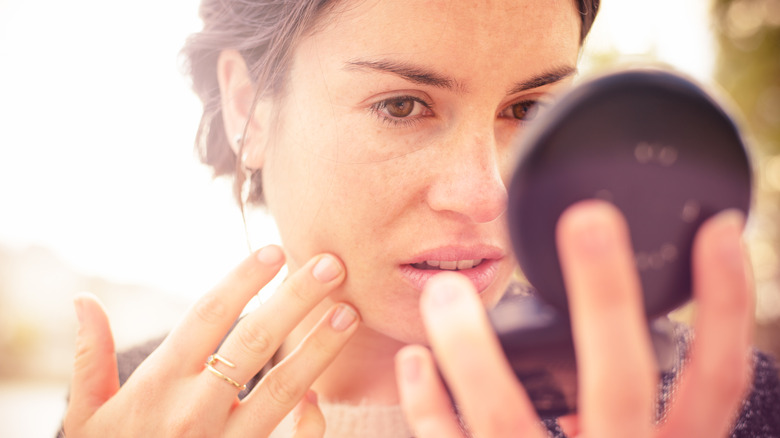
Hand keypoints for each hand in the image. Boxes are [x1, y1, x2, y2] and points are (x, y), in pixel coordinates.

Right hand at [64, 246, 359, 436]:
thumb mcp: (87, 416)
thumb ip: (89, 357)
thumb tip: (84, 300)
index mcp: (158, 384)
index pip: (208, 316)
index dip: (244, 280)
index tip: (275, 251)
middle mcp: (195, 409)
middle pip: (254, 341)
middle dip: (296, 299)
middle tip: (332, 264)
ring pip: (282, 388)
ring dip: (319, 348)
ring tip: (349, 313)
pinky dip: (309, 420)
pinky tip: (322, 395)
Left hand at [396, 201, 752, 437]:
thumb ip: (647, 416)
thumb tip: (637, 329)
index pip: (717, 377)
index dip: (725, 304)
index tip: (715, 229)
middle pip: (622, 379)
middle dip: (606, 296)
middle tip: (584, 220)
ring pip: (509, 417)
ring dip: (472, 347)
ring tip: (442, 291)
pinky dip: (428, 408)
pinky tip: (412, 362)